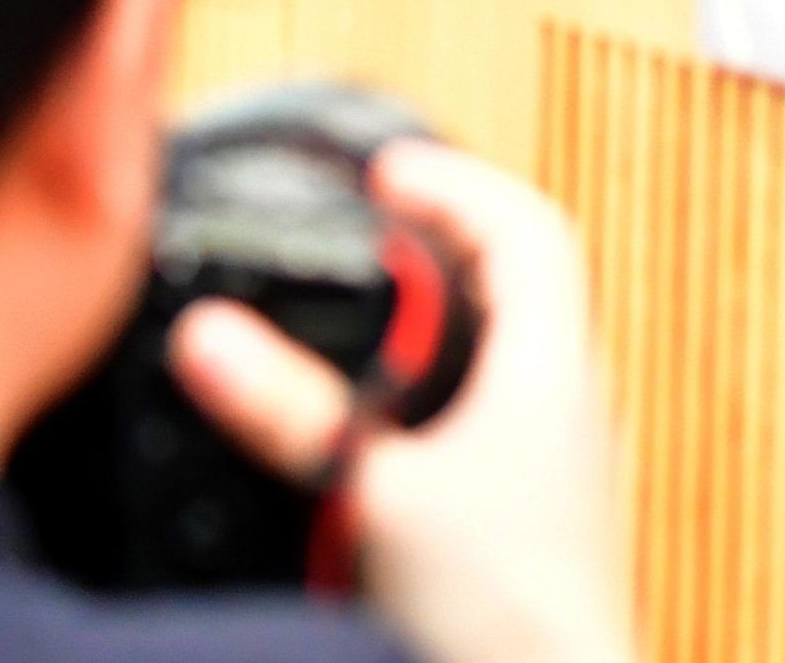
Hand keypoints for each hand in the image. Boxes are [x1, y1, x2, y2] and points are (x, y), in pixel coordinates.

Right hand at [169, 142, 634, 662]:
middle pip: (524, 283)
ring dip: (445, 323)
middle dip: (447, 244)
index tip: (389, 169)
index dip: (459, 182)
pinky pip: (497, 421)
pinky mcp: (539, 521)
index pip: (528, 228)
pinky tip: (385, 433)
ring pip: (511, 356)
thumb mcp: (374, 494)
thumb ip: (291, 412)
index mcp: (554, 369)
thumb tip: (211, 337)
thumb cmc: (501, 614)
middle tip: (372, 229)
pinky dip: (441, 396)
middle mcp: (573, 404)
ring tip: (368, 315)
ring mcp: (563, 465)